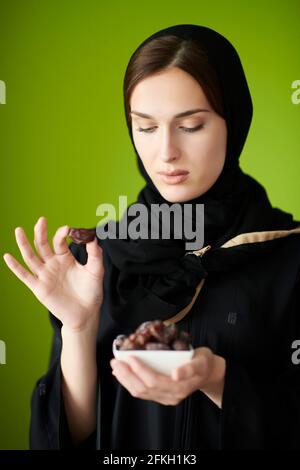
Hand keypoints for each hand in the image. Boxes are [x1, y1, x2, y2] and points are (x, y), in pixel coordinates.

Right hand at [3, 216, 104, 331]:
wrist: (86, 313)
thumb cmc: (91, 292)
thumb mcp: (96, 271)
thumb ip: (95, 255)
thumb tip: (93, 238)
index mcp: (65, 258)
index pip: (59, 242)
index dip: (62, 234)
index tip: (69, 229)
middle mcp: (52, 264)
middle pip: (42, 245)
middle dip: (41, 232)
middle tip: (41, 220)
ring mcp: (44, 275)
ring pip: (31, 257)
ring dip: (24, 244)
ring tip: (18, 230)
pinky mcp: (39, 287)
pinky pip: (25, 276)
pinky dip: (15, 267)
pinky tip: (7, 256)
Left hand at [110, 347, 225, 407]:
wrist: (209, 373)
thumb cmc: (203, 363)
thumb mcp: (202, 361)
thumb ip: (190, 368)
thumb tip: (175, 374)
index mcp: (180, 387)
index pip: (154, 380)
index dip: (140, 370)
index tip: (129, 357)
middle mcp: (171, 396)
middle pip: (144, 388)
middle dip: (127, 375)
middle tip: (115, 361)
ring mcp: (165, 398)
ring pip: (141, 392)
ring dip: (125, 380)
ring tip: (116, 367)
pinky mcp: (161, 396)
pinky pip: (143, 392)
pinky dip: (130, 383)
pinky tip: (123, 374)